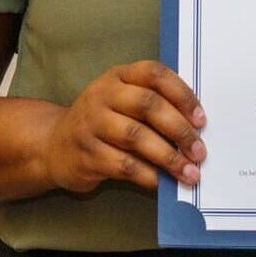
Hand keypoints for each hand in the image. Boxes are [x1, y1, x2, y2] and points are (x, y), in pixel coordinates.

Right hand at [38, 60, 204, 194]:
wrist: (54, 146)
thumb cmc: (102, 123)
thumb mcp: (121, 102)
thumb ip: (153, 104)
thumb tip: (196, 129)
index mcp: (118, 77)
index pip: (154, 74)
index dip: (182, 94)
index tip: (201, 119)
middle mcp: (103, 95)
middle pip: (148, 105)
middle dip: (180, 130)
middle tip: (199, 151)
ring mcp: (91, 124)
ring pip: (137, 137)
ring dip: (169, 157)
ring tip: (189, 173)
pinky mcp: (87, 154)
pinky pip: (125, 165)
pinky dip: (149, 175)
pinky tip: (164, 183)